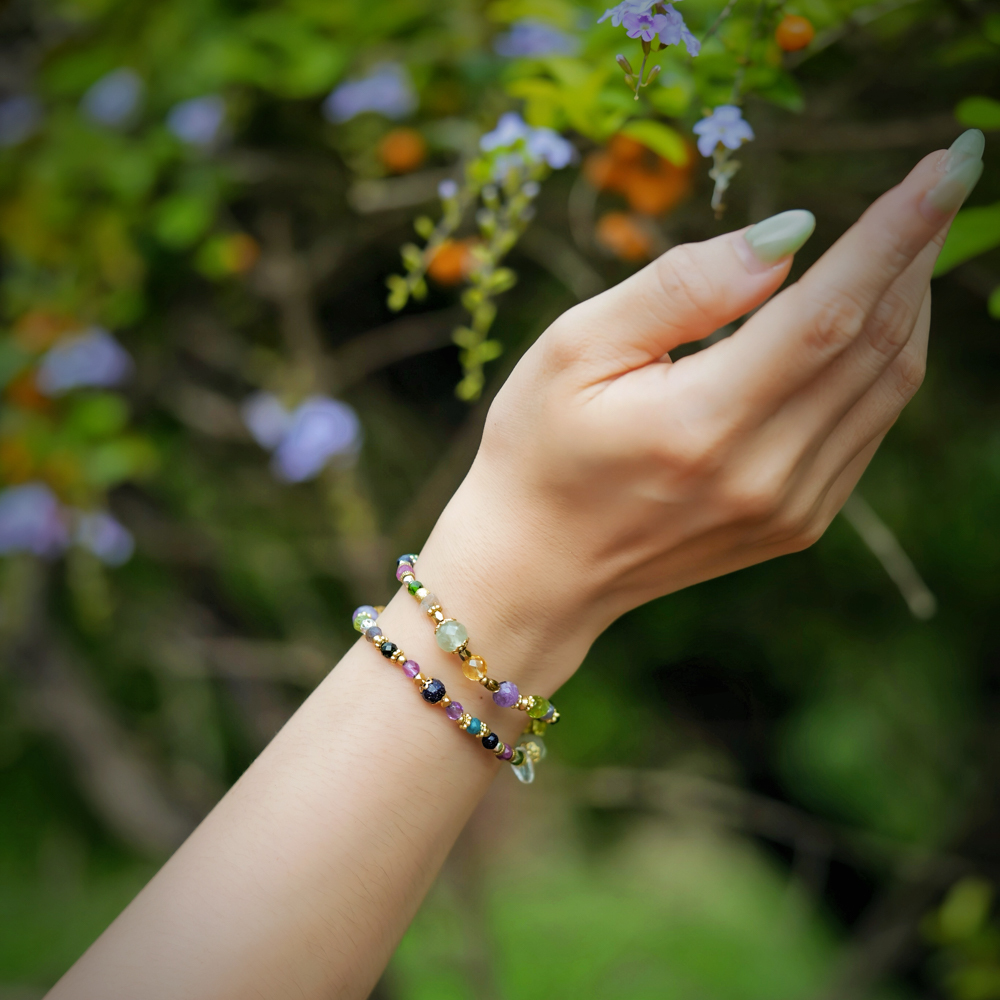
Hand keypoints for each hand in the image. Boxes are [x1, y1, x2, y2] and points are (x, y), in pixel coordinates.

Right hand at [414, 134, 983, 693]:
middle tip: (936, 182)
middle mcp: (763, 475)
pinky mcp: (797, 524)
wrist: (539, 569)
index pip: (829, 312)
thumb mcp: (575, 349)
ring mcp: (789, 509)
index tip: (950, 161)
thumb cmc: (538, 450)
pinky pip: (868, 428)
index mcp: (702, 424)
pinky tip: (864, 324)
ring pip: (887, 387)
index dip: (897, 231)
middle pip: (875, 345)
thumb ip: (681, 290)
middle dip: (916, 253)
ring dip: (908, 305)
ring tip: (905, 243)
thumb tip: (789, 236)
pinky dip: (881, 363)